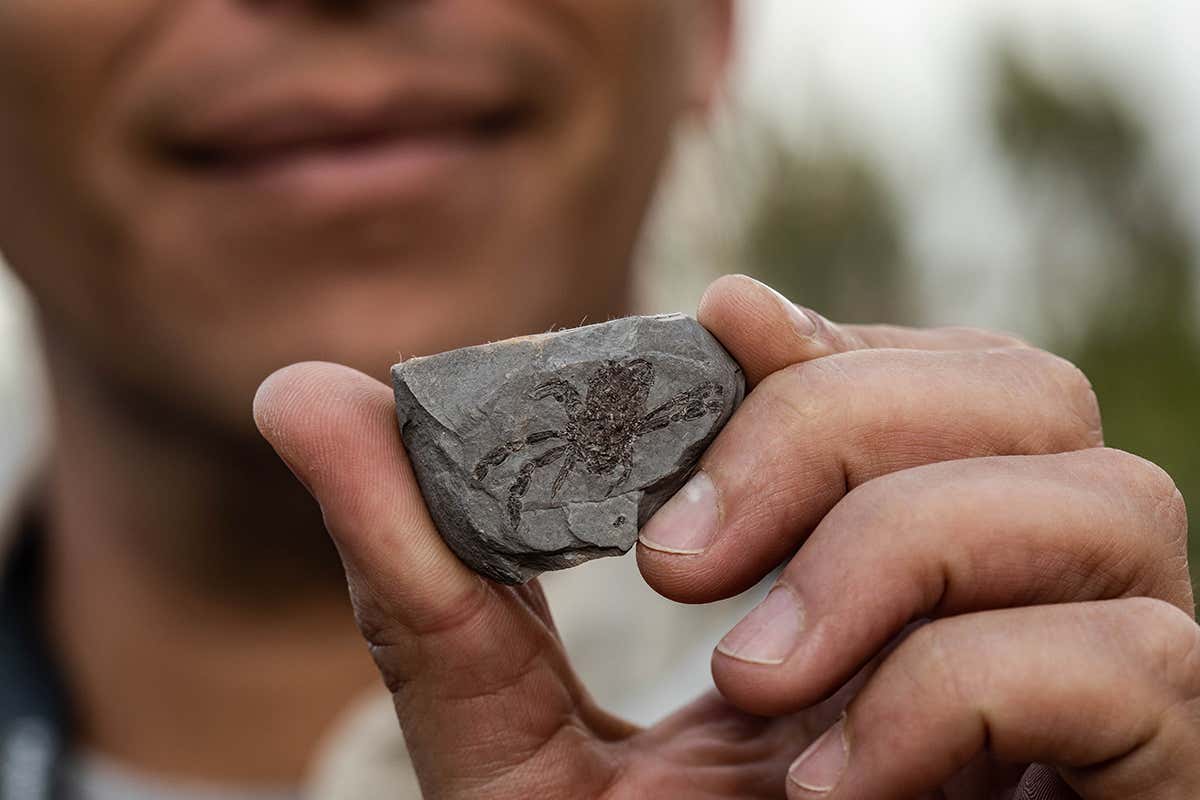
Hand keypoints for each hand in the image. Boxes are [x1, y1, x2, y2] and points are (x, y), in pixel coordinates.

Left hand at [254, 274, 1196, 798]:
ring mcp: (1106, 675)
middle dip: (841, 425)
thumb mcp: (514, 741)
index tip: (707, 326)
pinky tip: (837, 786)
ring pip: (1105, 495)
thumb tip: (299, 393)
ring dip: (904, 549)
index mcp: (874, 554)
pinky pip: (1136, 665)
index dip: (814, 331)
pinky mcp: (1157, 770)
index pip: (903, 360)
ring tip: (752, 681)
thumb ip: (425, 579)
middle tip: (681, 560)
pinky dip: (965, 693)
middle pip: (1021, 388)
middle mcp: (1012, 586)